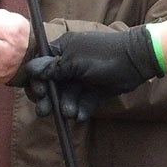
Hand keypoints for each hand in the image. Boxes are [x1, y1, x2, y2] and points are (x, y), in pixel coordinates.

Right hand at [24, 26, 162, 120]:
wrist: (136, 60)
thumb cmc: (103, 56)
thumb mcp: (75, 62)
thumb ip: (52, 68)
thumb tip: (29, 69)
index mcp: (63, 50)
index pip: (42, 66)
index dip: (38, 81)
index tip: (39, 93)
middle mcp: (70, 63)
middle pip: (53, 84)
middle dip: (50, 98)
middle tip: (45, 113)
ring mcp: (83, 76)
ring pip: (68, 94)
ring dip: (67, 105)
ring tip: (71, 114)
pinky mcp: (95, 89)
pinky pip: (83, 100)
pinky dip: (82, 108)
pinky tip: (82, 116)